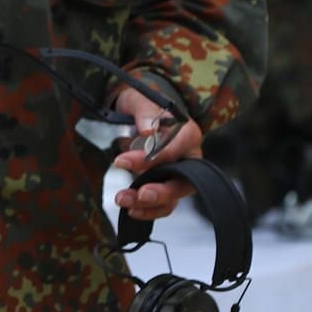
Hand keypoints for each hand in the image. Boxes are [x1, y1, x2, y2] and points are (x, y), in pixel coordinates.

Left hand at [110, 88, 203, 222]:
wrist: (137, 116)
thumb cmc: (142, 107)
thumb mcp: (141, 101)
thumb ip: (145, 112)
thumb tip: (147, 132)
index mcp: (188, 133)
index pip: (176, 150)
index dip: (152, 158)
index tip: (122, 160)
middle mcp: (188, 157)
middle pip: (183, 180)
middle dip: (161, 191)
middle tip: (140, 193)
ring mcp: (179, 174)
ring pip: (173, 196)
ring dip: (149, 204)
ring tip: (122, 200)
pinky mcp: (166, 185)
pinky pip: (164, 204)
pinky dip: (149, 210)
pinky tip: (132, 210)